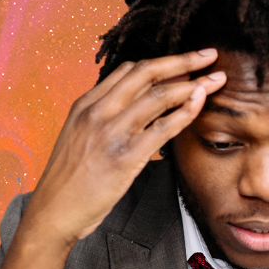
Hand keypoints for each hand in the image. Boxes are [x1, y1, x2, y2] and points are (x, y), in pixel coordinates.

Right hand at [20, 49, 226, 248]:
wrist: (52, 213)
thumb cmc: (68, 182)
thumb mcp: (78, 139)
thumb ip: (101, 119)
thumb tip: (131, 110)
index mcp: (85, 105)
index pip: (128, 70)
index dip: (160, 63)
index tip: (183, 63)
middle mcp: (97, 112)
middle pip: (146, 73)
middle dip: (183, 61)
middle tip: (208, 56)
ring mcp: (111, 133)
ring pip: (159, 95)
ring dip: (193, 83)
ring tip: (216, 79)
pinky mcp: (125, 157)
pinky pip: (163, 127)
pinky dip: (186, 112)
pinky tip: (200, 104)